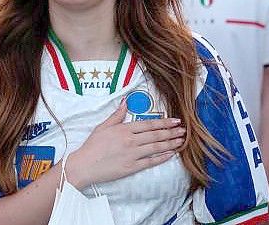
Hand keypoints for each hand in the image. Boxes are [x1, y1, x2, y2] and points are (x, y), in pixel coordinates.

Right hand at [67, 102, 184, 189]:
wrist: (85, 165)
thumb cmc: (92, 146)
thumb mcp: (103, 126)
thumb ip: (117, 115)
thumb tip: (125, 102)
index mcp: (124, 129)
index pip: (149, 124)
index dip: (164, 122)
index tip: (175, 120)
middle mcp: (131, 141)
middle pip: (156, 135)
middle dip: (171, 132)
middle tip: (183, 130)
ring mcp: (132, 155)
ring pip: (156, 148)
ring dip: (170, 144)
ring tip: (181, 141)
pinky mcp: (132, 167)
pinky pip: (151, 161)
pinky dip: (162, 157)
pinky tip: (171, 154)